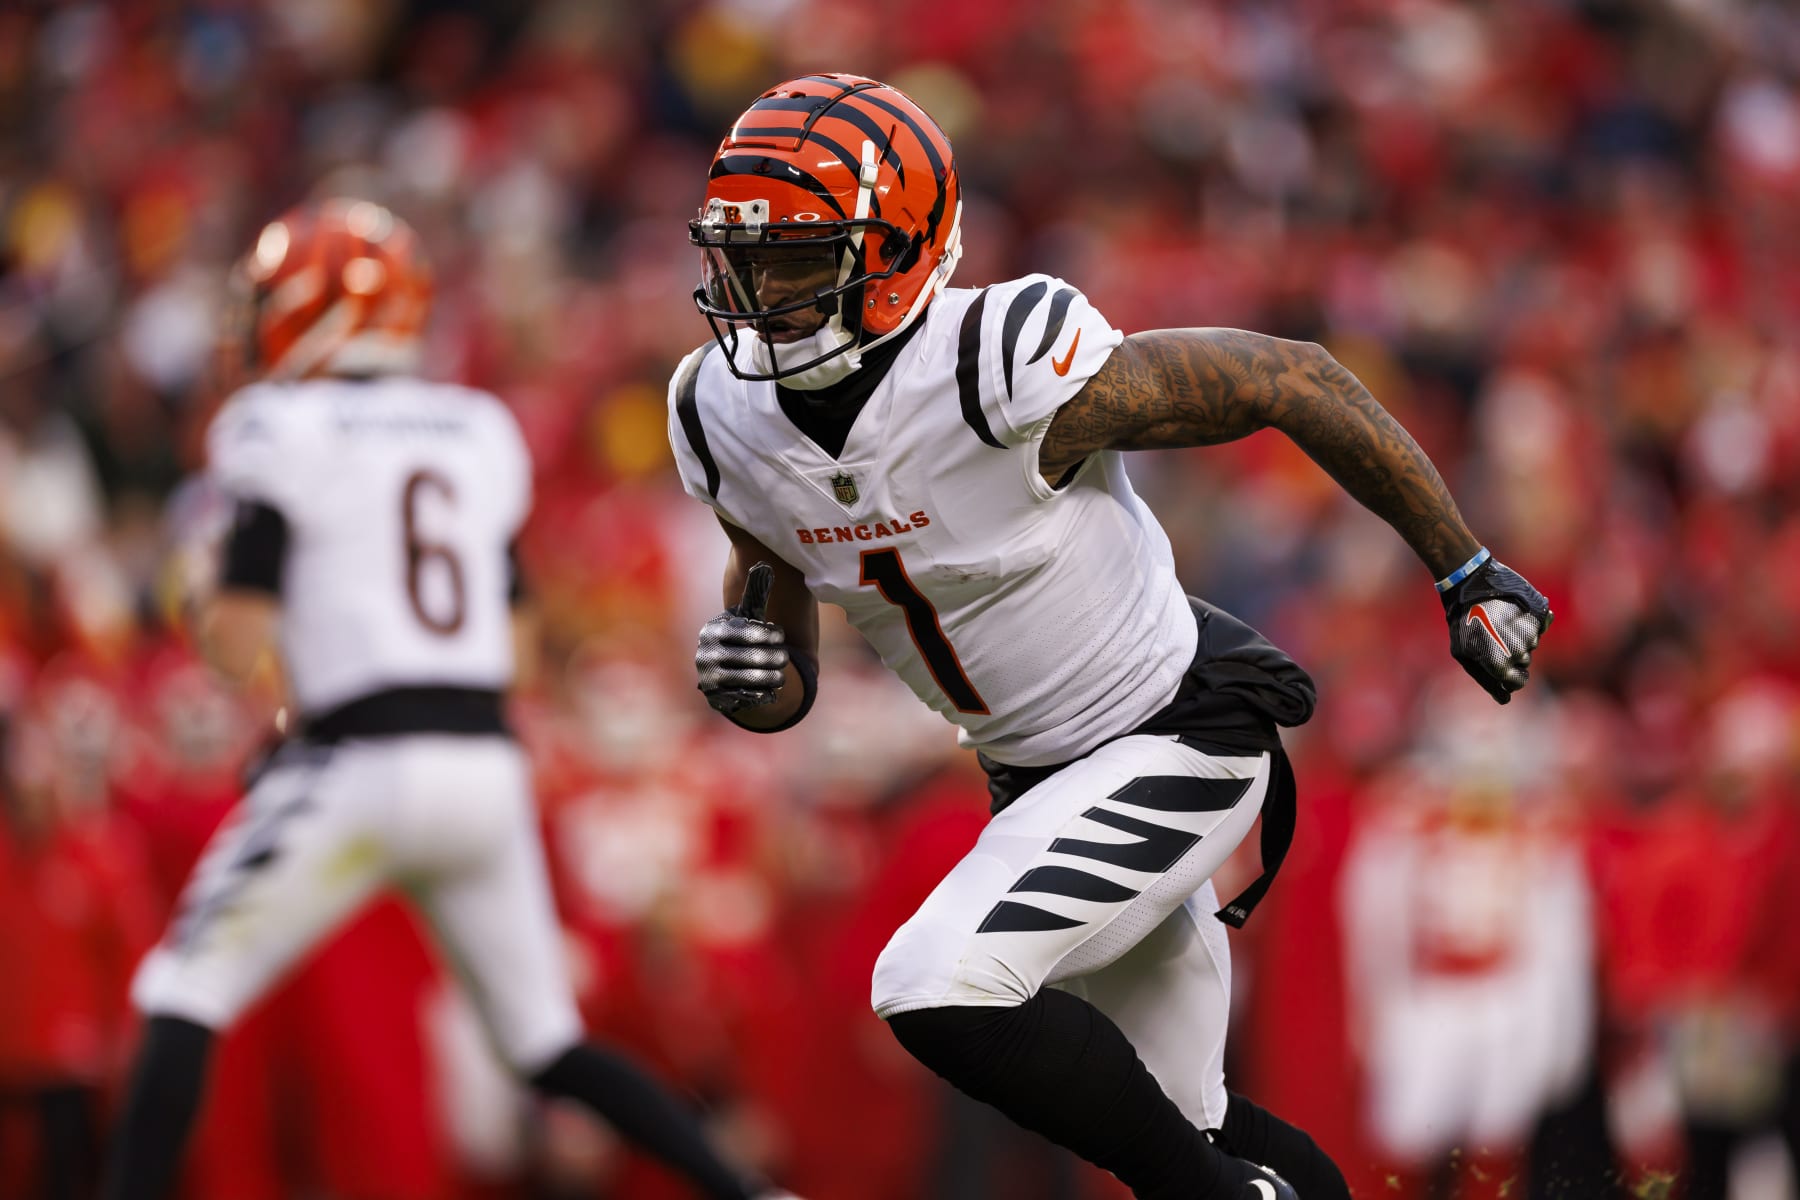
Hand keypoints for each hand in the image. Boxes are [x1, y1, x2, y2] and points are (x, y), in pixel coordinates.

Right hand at [696, 562, 788, 714]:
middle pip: (751, 657)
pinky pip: (744, 698)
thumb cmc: (740, 636)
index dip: (769, 635)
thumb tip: (765, 564)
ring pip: (749, 679)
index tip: (782, 635)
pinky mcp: (717, 699)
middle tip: (785, 657)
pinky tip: (773, 690)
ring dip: (771, 677)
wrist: (721, 670)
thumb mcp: (746, 616)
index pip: (746, 633)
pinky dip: (761, 694)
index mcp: (713, 631)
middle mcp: (706, 655)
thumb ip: (755, 594)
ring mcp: (710, 679)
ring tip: (782, 674)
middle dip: (774, 657)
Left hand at [1440, 557, 1552, 703]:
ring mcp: (1530, 631)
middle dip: (1510, 652)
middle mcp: (1519, 651)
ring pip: (1531, 643)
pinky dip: (1528, 621)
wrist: (1471, 582)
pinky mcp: (1539, 613)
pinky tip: (1511, 611)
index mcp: (1499, 663)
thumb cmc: (1463, 621)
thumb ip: (1485, 678)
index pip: (1518, 682)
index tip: (1499, 662)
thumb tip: (1505, 699)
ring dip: (1517, 635)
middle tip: (1491, 634)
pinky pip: (1540, 626)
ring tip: (1498, 620)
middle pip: (1524, 662)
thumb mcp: (1463, 653)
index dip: (1509, 675)